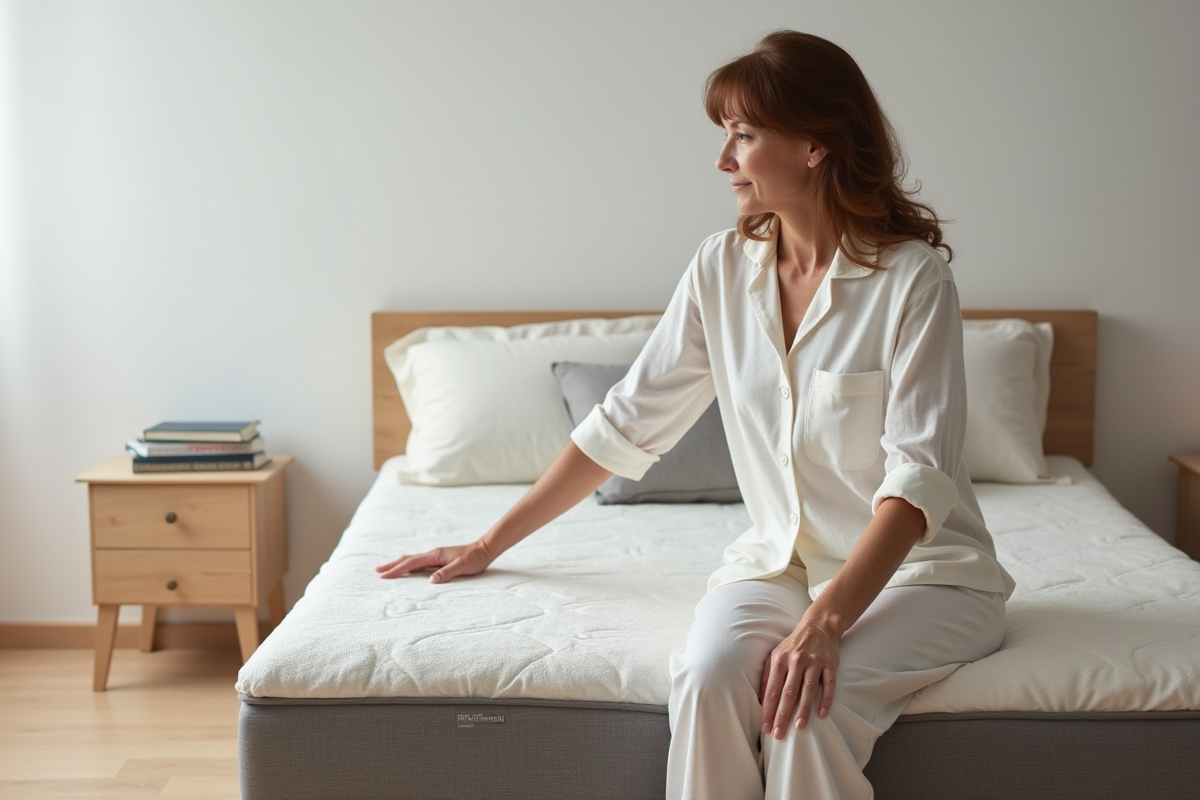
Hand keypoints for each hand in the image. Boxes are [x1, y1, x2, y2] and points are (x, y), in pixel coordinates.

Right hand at [375, 541, 494, 583]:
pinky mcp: (438, 559)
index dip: (396, 570)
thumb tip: (431, 581)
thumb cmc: (474, 559)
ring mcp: (435, 556)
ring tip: (386, 569)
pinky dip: (408, 566)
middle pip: (407, 559)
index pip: (411, 563)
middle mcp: (432, 554)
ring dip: (398, 564)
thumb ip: (447, 573)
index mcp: (434, 556)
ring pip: (412, 560)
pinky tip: (407, 570)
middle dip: (392, 565)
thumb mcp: (462, 567)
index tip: (383, 576)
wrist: (484, 549)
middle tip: (376, 571)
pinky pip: (419, 563)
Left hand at [759, 622, 838, 738]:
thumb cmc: (793, 646)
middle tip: (779, 734)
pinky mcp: (830, 664)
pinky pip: (828, 684)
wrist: (818, 626)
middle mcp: (796, 661)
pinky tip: (822, 714)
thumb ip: (767, 677)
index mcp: (780, 660)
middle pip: (788, 692)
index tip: (765, 727)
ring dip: (803, 710)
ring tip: (799, 727)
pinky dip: (825, 700)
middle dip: (782, 714)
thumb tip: (760, 701)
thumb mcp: (776, 656)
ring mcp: (814, 662)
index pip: (772, 690)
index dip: (768, 709)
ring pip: (808, 689)